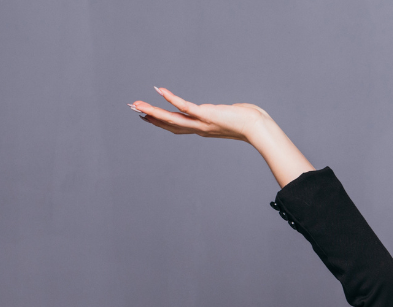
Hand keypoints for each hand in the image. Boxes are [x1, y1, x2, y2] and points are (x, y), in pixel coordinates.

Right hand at [130, 87, 315, 186]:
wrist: (258, 127)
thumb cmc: (250, 121)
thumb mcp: (232, 117)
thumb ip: (226, 114)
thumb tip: (231, 111)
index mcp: (203, 128)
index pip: (177, 126)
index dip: (161, 122)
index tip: (147, 116)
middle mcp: (199, 128)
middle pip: (169, 123)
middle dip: (151, 116)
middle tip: (134, 109)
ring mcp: (201, 122)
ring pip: (172, 118)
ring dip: (153, 111)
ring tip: (138, 104)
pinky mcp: (206, 115)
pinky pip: (185, 107)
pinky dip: (171, 99)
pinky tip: (160, 91)